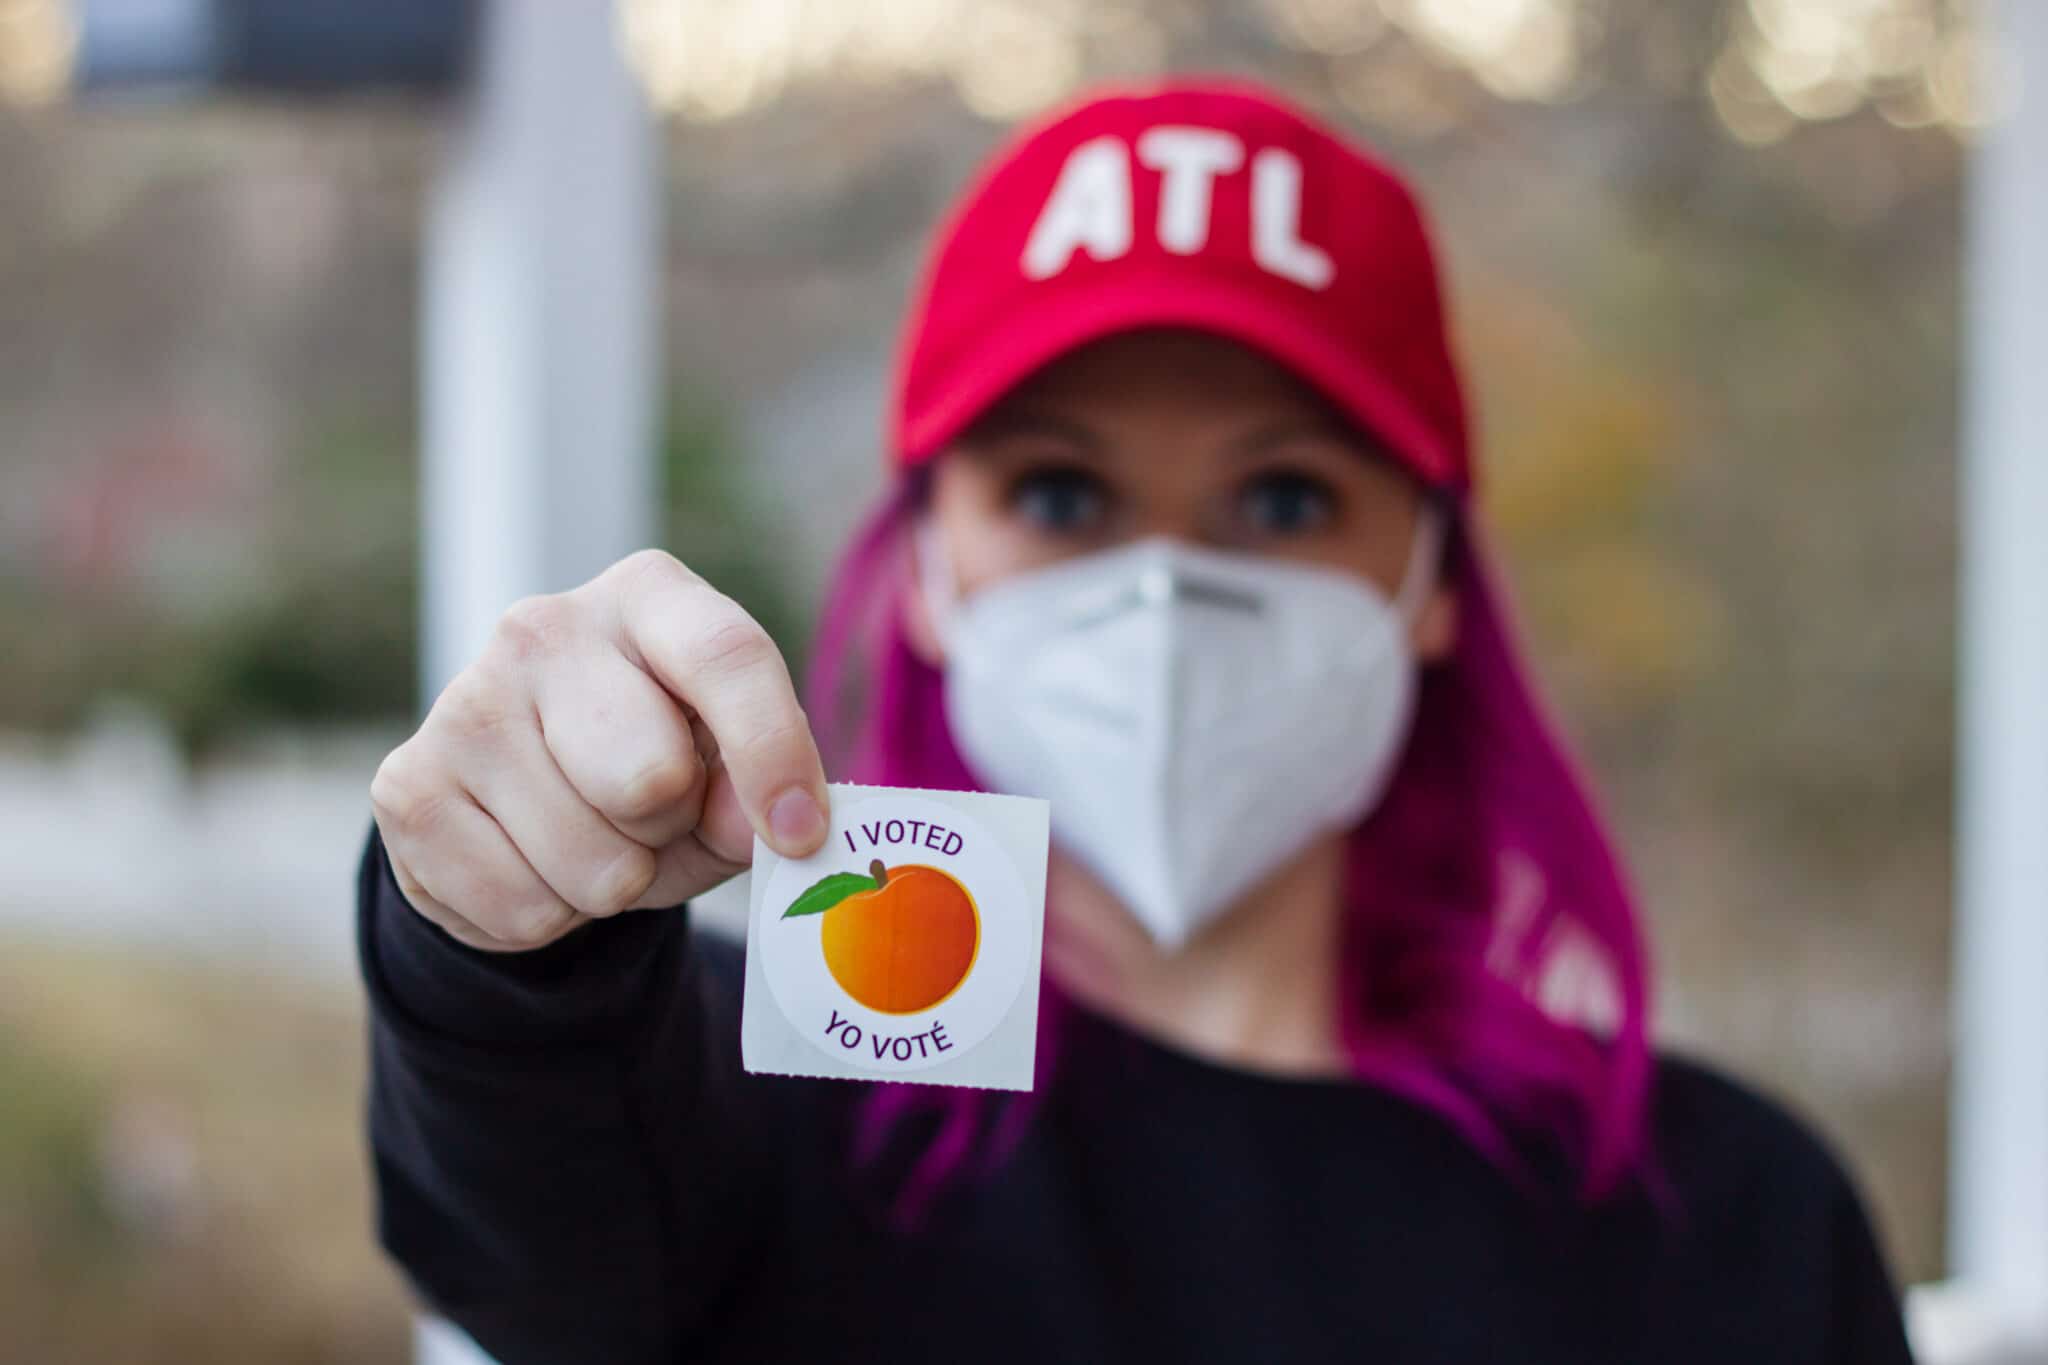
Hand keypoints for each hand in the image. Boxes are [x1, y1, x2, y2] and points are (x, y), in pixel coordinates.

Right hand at [370, 550, 830, 951]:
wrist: (523, 799)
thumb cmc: (655, 764)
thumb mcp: (726, 766)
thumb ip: (757, 786)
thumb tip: (764, 825)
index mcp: (648, 596)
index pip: (726, 656)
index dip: (772, 752)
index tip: (800, 832)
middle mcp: (545, 628)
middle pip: (651, 777)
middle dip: (671, 828)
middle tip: (654, 814)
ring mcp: (464, 702)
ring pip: (591, 865)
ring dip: (613, 883)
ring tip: (594, 838)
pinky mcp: (407, 785)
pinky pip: (524, 909)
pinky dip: (549, 916)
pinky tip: (533, 861)